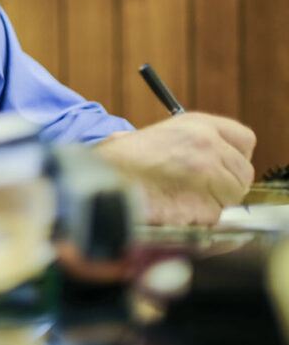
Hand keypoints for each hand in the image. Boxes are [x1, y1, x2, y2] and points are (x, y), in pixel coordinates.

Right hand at [93, 113, 255, 225]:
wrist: (100, 180)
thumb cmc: (119, 159)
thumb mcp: (155, 134)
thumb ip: (186, 142)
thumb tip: (203, 158)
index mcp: (198, 125)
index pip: (244, 139)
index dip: (234, 155)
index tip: (223, 165)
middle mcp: (209, 147)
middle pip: (242, 173)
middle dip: (226, 184)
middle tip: (199, 188)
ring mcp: (209, 177)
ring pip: (231, 198)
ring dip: (212, 203)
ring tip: (179, 198)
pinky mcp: (204, 207)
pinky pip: (213, 218)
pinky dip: (197, 219)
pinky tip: (173, 210)